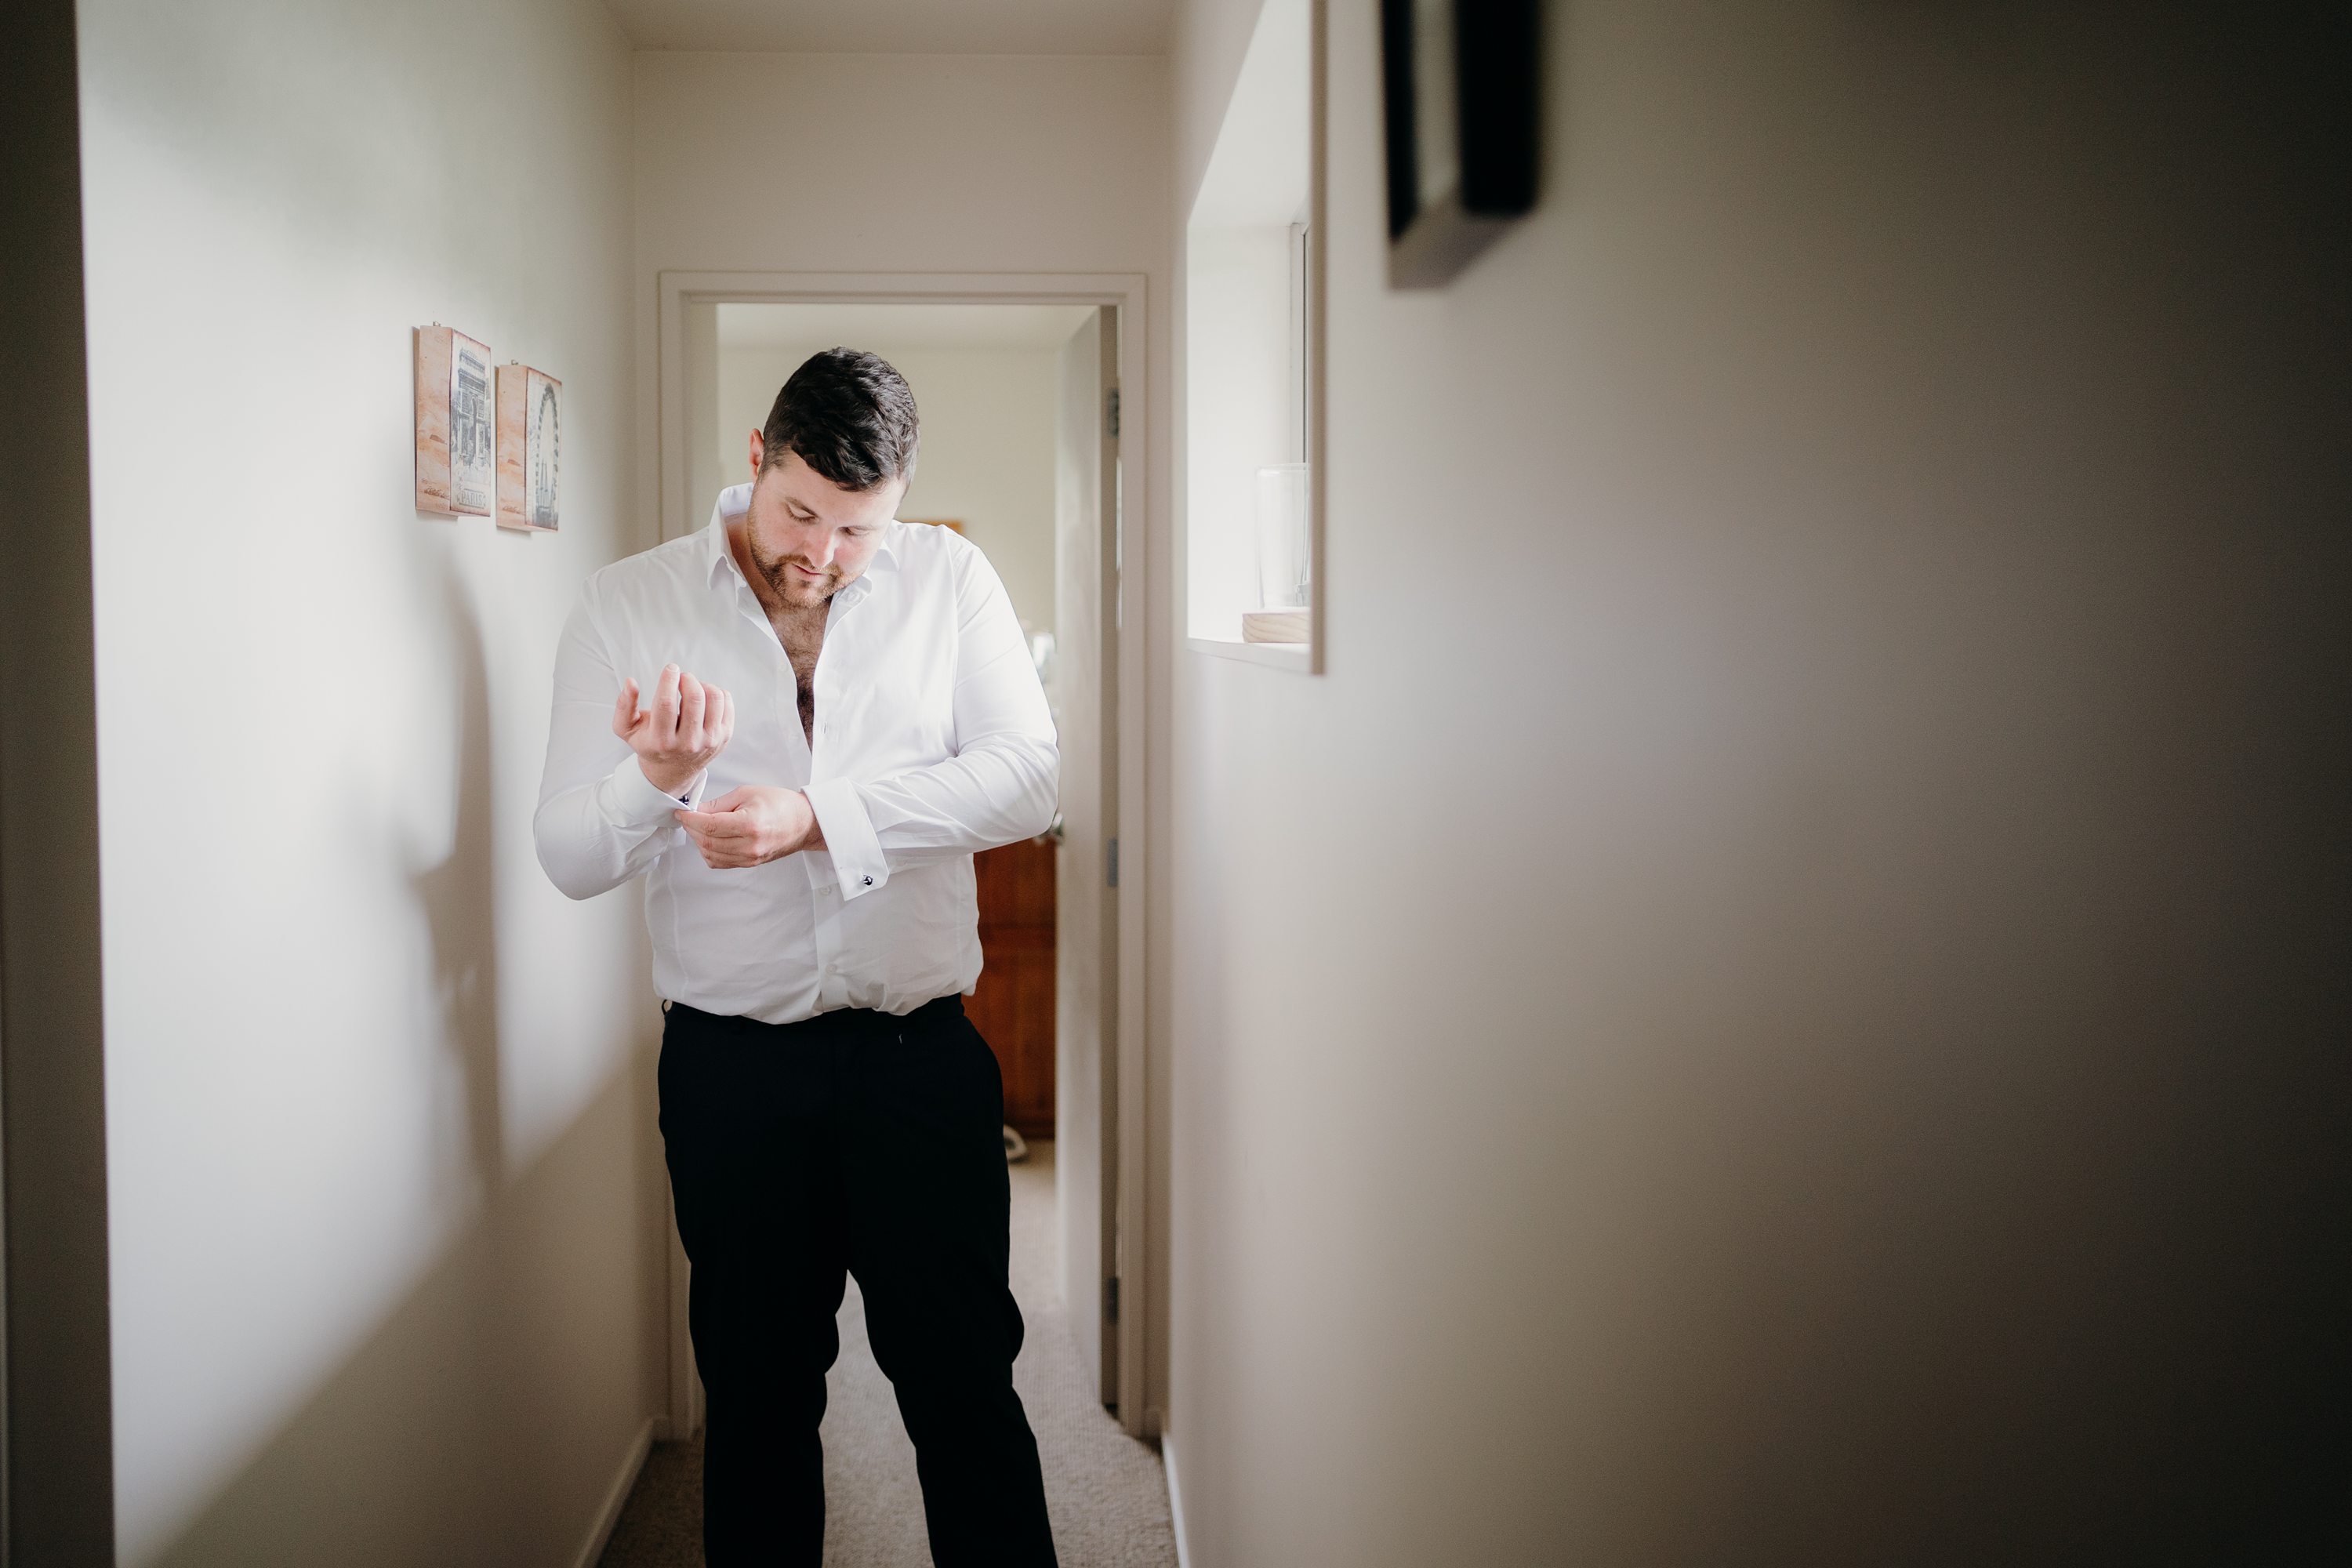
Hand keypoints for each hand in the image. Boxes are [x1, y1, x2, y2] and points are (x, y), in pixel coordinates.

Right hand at [615, 664, 733, 795]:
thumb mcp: (627, 729)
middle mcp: (687, 744)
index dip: (669, 680)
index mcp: (661, 741)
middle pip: (694, 699)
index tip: (670, 668)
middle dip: (687, 679)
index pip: (666, 704)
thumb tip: (630, 682)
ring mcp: (709, 741)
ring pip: (714, 698)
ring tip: (693, 686)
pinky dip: (716, 692)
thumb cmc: (650, 743)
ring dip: (703, 684)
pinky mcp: (724, 736)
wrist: (674, 769)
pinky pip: (727, 703)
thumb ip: (624, 705)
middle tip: (681, 676)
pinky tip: (704, 696)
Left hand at [676, 786, 828, 868]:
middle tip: (688, 817)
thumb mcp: (747, 793)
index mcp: (750, 824)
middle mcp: (750, 845)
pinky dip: (708, 852)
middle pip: (706, 841)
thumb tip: (697, 811)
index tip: (682, 812)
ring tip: (699, 827)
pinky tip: (710, 839)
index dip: (690, 819)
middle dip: (691, 829)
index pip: (709, 825)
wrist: (803, 823)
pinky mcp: (748, 863)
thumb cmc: (781, 805)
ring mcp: (749, 857)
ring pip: (709, 855)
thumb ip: (719, 804)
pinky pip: (719, 863)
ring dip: (698, 841)